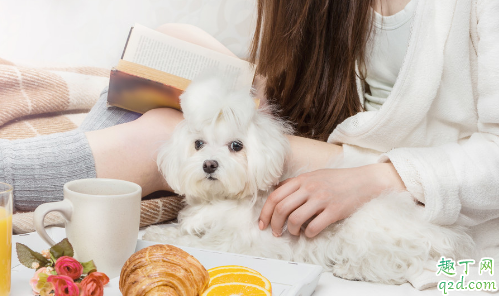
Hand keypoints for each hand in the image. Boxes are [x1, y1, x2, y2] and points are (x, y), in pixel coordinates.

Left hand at [258, 163, 404, 237]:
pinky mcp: (334, 211)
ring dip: (291, 231)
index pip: (275, 197)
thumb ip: (295, 183)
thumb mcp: (313, 175)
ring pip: (295, 219)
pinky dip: (308, 234)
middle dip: (275, 225)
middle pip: (281, 209)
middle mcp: (309, 188)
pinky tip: (309, 233)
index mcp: (302, 179)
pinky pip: (314, 227)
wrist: (363, 181)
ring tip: (294, 233)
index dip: (265, 213)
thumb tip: (276, 192)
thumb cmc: (336, 180)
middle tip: (276, 233)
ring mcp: (322, 199)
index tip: (262, 224)